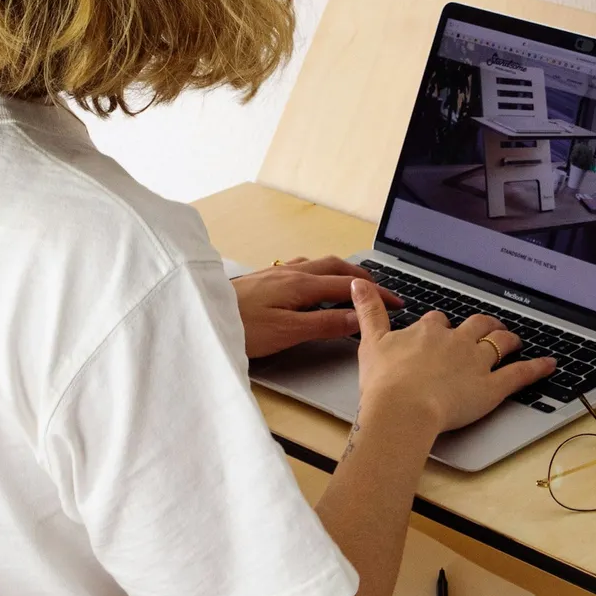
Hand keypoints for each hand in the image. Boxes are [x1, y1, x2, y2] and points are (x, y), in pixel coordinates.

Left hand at [232, 257, 402, 357]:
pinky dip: (317, 271)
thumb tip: (358, 317)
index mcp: (301, 284)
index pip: (348, 287)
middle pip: (335, 267)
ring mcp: (275, 272)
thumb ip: (325, 324)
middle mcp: (290, 272)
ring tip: (351, 283)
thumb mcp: (288, 332)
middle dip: (361, 277)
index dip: (374, 294)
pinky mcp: (263, 278)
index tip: (395, 302)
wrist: (199, 316)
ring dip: (340, 272)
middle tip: (379, 290)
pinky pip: (300, 267)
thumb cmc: (240, 327)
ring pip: (317, 264)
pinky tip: (310, 280)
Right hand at [349, 279, 556, 432]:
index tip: (441, 330)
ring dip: (509, 339)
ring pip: (499, 343)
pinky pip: (520, 374)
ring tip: (515, 340)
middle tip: (488, 328)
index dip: (442, 326)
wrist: (402, 409)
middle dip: (484, 325)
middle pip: (475, 325)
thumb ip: (367, 311)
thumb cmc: (384, 383)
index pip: (438, 322)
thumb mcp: (370, 342)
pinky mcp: (492, 387)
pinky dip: (536, 368)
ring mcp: (477, 363)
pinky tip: (548, 365)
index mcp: (428, 331)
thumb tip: (358, 283)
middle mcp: (456, 341)